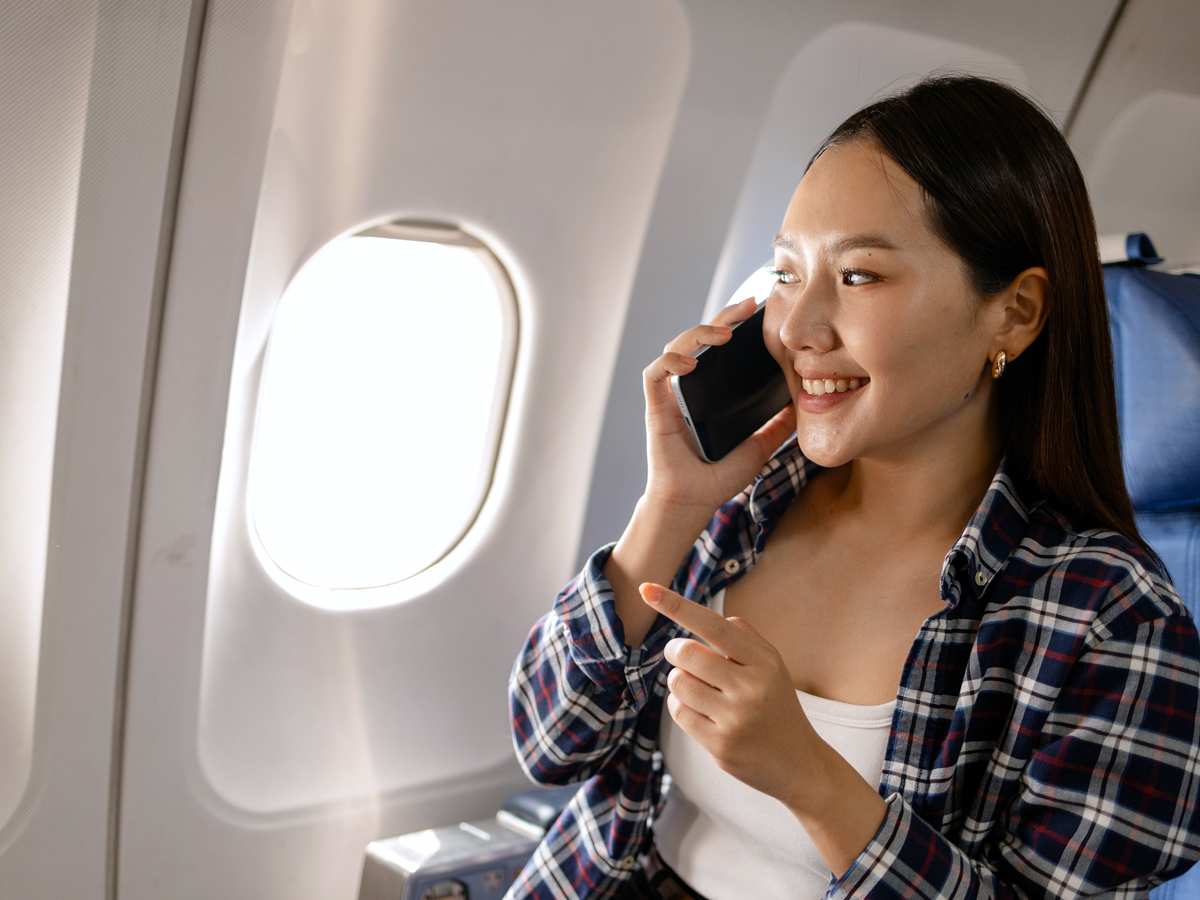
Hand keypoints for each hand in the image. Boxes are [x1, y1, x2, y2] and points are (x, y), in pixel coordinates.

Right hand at [603, 297, 795, 648]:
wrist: (692, 503)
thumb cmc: (717, 479)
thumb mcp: (759, 447)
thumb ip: (777, 427)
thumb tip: (803, 407)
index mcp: (708, 392)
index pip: (718, 347)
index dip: (733, 324)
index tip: (758, 310)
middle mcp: (687, 388)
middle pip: (698, 338)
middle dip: (722, 317)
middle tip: (748, 306)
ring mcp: (670, 396)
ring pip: (674, 346)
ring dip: (697, 333)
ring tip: (723, 333)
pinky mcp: (656, 406)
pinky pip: (655, 373)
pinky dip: (670, 361)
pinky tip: (691, 362)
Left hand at [640, 581, 888, 875]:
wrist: (799, 764)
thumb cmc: (777, 706)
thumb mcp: (773, 666)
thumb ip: (744, 638)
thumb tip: (706, 616)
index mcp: (764, 661)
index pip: (713, 625)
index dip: (677, 605)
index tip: (646, 589)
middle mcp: (751, 688)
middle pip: (687, 654)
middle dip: (676, 652)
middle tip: (682, 656)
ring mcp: (735, 719)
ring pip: (678, 683)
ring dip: (679, 682)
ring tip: (699, 689)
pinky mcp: (720, 745)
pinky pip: (679, 712)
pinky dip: (681, 706)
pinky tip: (701, 712)